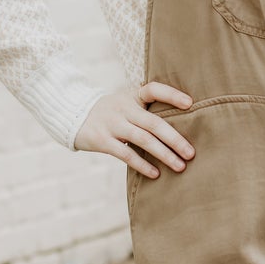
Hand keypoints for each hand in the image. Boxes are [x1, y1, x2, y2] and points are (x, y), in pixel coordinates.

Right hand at [75, 81, 194, 178]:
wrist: (73, 116)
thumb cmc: (110, 113)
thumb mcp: (125, 103)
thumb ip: (146, 111)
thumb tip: (179, 130)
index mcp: (132, 96)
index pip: (153, 90)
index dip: (172, 95)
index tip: (190, 104)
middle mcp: (123, 108)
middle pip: (153, 123)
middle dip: (175, 139)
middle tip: (191, 153)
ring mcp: (112, 124)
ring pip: (143, 139)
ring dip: (164, 154)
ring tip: (180, 166)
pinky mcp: (102, 140)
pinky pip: (126, 154)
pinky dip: (142, 164)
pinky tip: (156, 173)